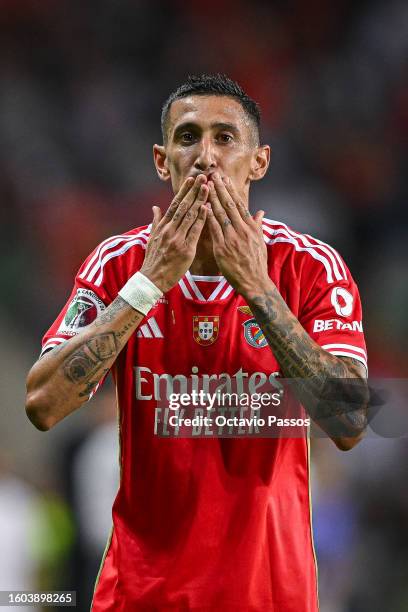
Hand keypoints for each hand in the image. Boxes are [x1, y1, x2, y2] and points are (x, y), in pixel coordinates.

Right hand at [140, 175, 207, 291]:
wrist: (152, 279)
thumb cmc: (154, 260)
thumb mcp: (152, 238)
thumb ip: (156, 221)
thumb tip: (155, 207)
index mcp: (163, 226)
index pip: (175, 204)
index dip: (184, 191)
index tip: (192, 179)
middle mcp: (170, 230)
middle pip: (184, 206)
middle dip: (194, 190)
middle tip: (204, 177)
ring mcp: (177, 239)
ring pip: (190, 215)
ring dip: (199, 200)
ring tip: (208, 187)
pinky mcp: (185, 250)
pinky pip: (194, 231)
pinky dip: (201, 219)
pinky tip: (207, 208)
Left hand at [207, 173, 269, 296]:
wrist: (254, 281)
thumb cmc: (257, 262)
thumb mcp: (260, 241)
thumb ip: (257, 225)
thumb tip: (260, 212)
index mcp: (250, 227)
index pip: (239, 204)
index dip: (231, 190)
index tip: (224, 179)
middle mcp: (242, 230)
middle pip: (229, 205)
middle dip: (220, 189)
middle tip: (212, 175)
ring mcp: (232, 238)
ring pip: (221, 214)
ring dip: (212, 198)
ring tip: (206, 186)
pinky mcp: (223, 248)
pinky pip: (214, 230)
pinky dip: (208, 217)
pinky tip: (203, 207)